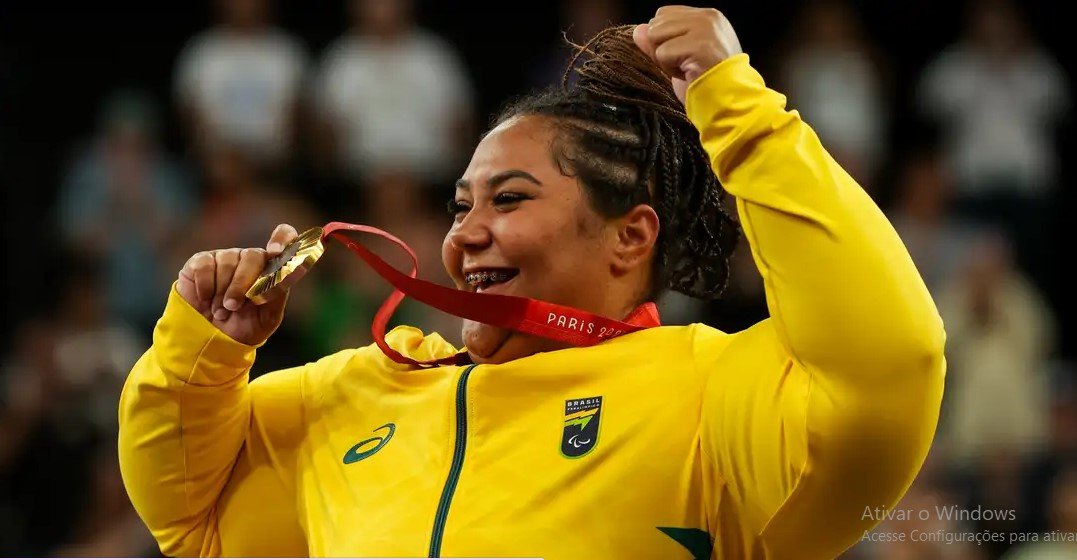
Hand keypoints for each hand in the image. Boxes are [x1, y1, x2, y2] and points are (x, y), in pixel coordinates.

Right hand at [176, 224, 298, 345]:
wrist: (212, 338)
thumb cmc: (245, 326)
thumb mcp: (268, 317)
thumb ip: (277, 295)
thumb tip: (284, 275)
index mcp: (271, 268)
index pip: (284, 237)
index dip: (282, 239)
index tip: (275, 251)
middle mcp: (249, 258)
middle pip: (252, 256)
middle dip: (242, 284)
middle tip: (234, 306)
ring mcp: (225, 257)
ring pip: (227, 262)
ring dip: (222, 292)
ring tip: (220, 310)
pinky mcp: (201, 261)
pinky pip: (205, 266)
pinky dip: (205, 286)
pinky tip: (205, 299)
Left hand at [633, 6, 742, 103]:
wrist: (729, 104)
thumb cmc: (706, 84)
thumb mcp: (680, 57)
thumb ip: (660, 40)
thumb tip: (638, 30)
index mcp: (707, 17)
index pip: (664, 14)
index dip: (665, 39)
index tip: (684, 57)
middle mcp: (707, 18)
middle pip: (657, 23)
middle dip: (663, 48)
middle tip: (685, 65)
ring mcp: (705, 29)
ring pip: (656, 36)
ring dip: (665, 59)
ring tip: (687, 69)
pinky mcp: (699, 45)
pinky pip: (662, 53)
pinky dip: (670, 69)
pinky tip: (689, 74)